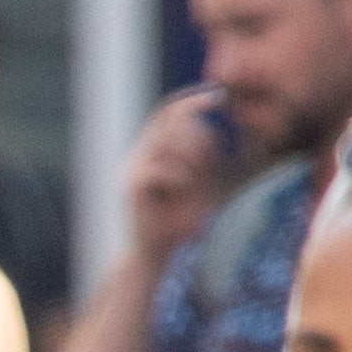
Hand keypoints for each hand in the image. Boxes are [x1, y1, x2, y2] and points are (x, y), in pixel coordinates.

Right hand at [122, 87, 237, 270]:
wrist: (154, 256)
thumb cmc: (179, 221)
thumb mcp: (199, 182)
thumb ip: (204, 156)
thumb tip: (216, 128)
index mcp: (151, 150)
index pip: (167, 112)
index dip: (192, 99)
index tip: (220, 95)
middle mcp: (137, 155)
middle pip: (168, 120)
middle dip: (197, 134)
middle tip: (214, 158)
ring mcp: (131, 170)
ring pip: (165, 141)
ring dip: (191, 156)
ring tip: (200, 179)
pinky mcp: (131, 188)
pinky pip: (160, 168)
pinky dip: (180, 176)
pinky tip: (185, 189)